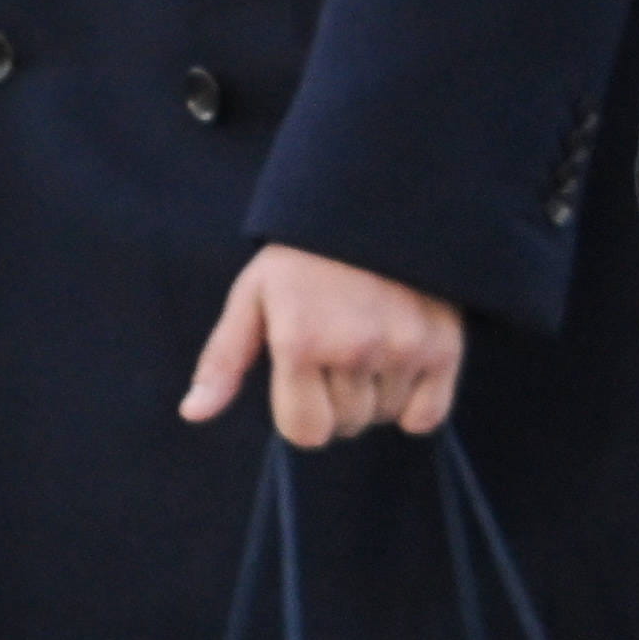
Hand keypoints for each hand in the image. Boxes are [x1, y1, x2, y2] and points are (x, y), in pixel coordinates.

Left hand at [183, 245, 464, 446]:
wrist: (376, 206)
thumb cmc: (304, 258)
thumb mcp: (253, 297)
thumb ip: (224, 359)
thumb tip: (194, 412)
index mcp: (301, 341)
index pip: (306, 432)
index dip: (302, 415)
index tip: (304, 382)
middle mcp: (355, 348)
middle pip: (347, 425)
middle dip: (338, 401)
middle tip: (339, 351)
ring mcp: (404, 348)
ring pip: (384, 417)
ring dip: (376, 396)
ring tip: (371, 345)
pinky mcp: (444, 345)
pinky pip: (427, 416)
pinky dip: (415, 404)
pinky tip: (402, 368)